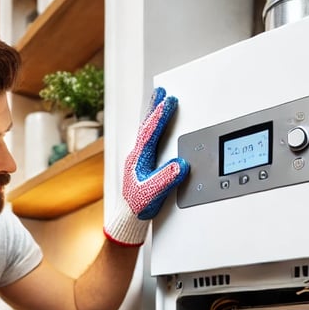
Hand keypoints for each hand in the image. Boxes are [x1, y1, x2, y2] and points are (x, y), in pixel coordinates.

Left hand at [104, 87, 189, 246]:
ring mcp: (137, 159)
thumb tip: (179, 164)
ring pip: (146, 131)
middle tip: (160, 91)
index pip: (151, 132)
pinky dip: (152, 129)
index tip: (169, 101)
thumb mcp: (153, 193)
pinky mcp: (141, 165)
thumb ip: (166, 179)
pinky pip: (148, 140)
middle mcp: (136, 156)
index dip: (160, 116)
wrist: (129, 218)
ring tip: (158, 101)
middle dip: (154, 108)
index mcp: (139, 159)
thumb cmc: (138, 206)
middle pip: (146, 126)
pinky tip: (155, 127)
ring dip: (152, 116)